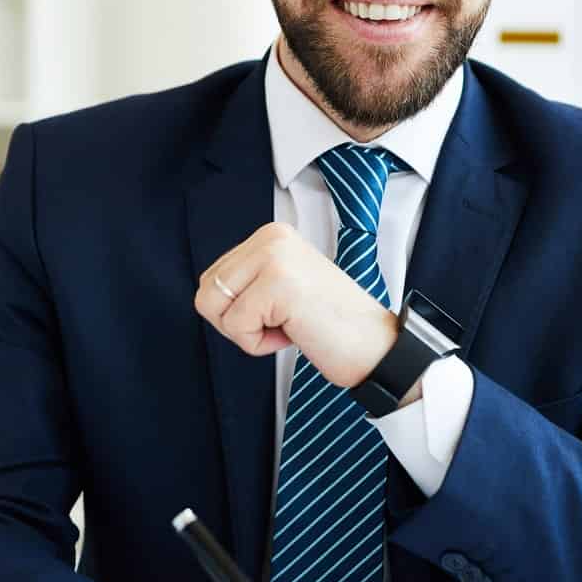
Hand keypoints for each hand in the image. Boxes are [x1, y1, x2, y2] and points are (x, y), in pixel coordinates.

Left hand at [197, 222, 398, 389]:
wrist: (375, 348)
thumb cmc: (330, 326)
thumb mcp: (282, 286)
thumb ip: (248, 280)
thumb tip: (207, 292)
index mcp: (272, 234)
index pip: (212, 279)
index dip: (238, 312)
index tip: (280, 313)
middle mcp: (272, 237)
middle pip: (206, 292)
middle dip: (237, 322)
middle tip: (283, 323)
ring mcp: (275, 256)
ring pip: (213, 307)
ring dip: (247, 333)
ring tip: (288, 325)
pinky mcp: (278, 283)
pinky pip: (236, 326)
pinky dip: (260, 344)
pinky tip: (295, 332)